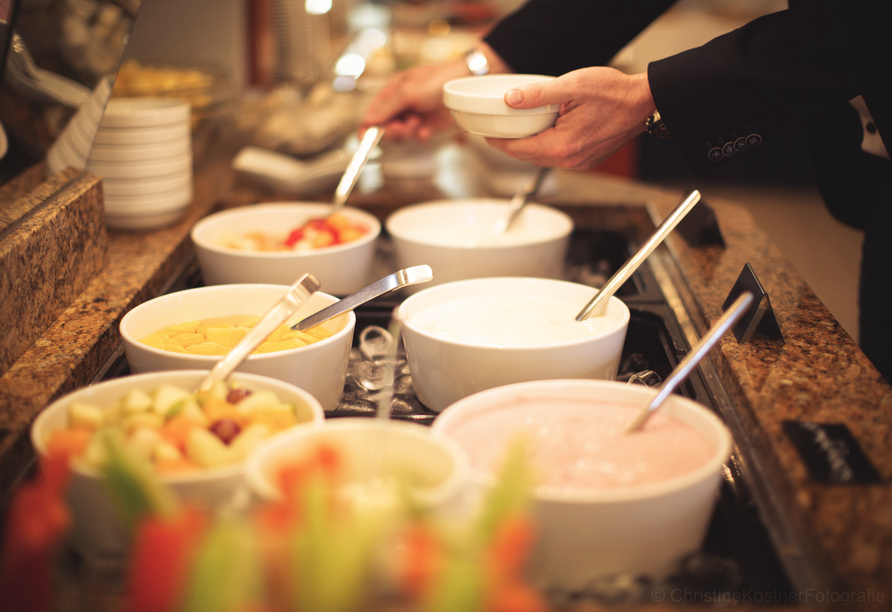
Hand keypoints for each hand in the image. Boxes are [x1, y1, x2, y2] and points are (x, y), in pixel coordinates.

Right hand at [360, 60, 467, 142]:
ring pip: (402, 135)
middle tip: (401, 128)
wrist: (466, 85)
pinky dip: (420, 137)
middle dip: (392, 131)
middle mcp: (402, 105)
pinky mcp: (429, 126)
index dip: (367, 126)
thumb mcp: (408, 91)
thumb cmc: (437, 81)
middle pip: (386, 127)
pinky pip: (417, 138)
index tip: (364, 139)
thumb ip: (387, 107)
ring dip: (408, 133)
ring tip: (418, 124)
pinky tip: (426, 131)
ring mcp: (415, 116)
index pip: (373, 112)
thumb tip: (368, 120)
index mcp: (393, 91)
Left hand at [485, 67, 655, 170]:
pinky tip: (542, 132)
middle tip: (495, 131)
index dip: (498, 143)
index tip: (484, 134)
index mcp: (562, 146)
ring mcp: (579, 164)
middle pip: (527, 157)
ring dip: (528, 146)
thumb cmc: (614, 93)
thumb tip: (510, 100)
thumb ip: (538, 94)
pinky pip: (557, 157)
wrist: (644, 103)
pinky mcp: (586, 160)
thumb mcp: (571, 86)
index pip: (518, 150)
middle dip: (510, 145)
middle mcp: (569, 161)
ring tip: (515, 131)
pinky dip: (544, 147)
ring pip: (542, 158)